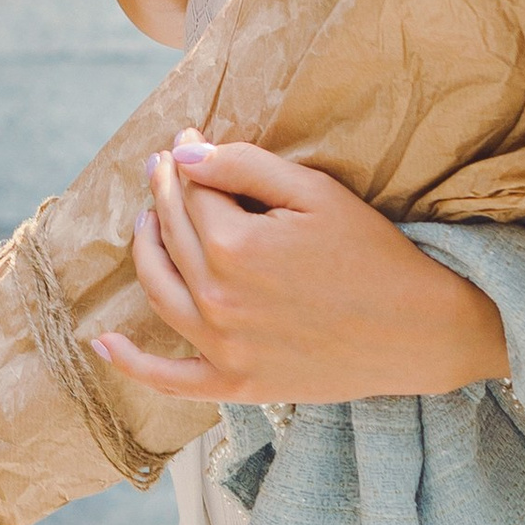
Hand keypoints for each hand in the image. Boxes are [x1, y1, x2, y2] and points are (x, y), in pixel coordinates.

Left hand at [95, 138, 509, 409]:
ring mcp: (222, 347)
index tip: (183, 140)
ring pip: (159, 292)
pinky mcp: (235, 384)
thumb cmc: (373, 253)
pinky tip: (105, 342)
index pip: (189, 195)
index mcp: (234, 247)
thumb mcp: (316, 191)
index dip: (184, 163)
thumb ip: (245, 167)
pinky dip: (131, 362)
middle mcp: (217, 299)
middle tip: (162, 171)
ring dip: (145, 252)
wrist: (418, 330)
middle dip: (162, 196)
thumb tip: (183, 153)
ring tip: (147, 223)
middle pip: (171, 236)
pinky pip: (169, 379)